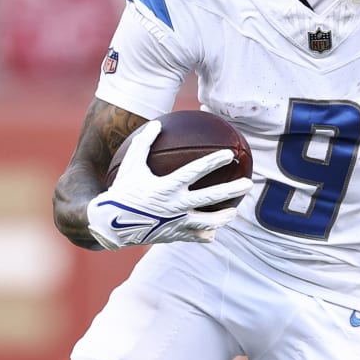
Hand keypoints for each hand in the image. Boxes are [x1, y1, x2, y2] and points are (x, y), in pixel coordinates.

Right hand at [85, 121, 252, 249]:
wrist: (111, 224)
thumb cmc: (122, 190)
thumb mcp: (130, 165)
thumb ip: (144, 143)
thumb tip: (157, 123)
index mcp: (167, 187)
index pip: (196, 171)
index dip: (213, 161)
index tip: (229, 153)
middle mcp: (176, 206)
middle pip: (210, 198)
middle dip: (232, 190)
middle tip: (248, 184)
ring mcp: (177, 223)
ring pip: (208, 222)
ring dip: (224, 218)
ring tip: (234, 213)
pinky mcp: (175, 236)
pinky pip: (195, 236)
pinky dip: (205, 234)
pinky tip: (213, 232)